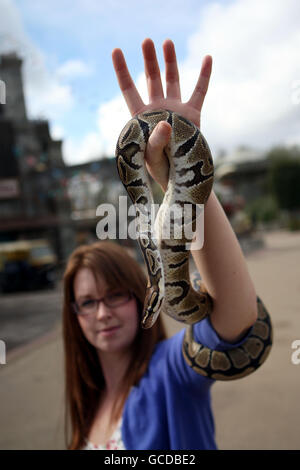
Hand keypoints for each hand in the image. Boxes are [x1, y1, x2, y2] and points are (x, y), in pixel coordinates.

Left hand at [112, 38, 211, 191]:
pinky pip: (200, 92)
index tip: (117, 50)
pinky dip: (204, 75)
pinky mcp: (193, 116)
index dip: (123, 70)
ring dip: (170, 61)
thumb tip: (166, 122)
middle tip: (146, 41)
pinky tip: (208, 57)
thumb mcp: (151, 159)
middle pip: (151, 79)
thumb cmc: (159, 170)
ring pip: (172, 80)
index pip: (129, 89)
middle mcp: (158, 109)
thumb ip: (155, 143)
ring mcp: (176, 110)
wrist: (180, 179)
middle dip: (149, 60)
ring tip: (166, 41)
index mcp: (142, 117)